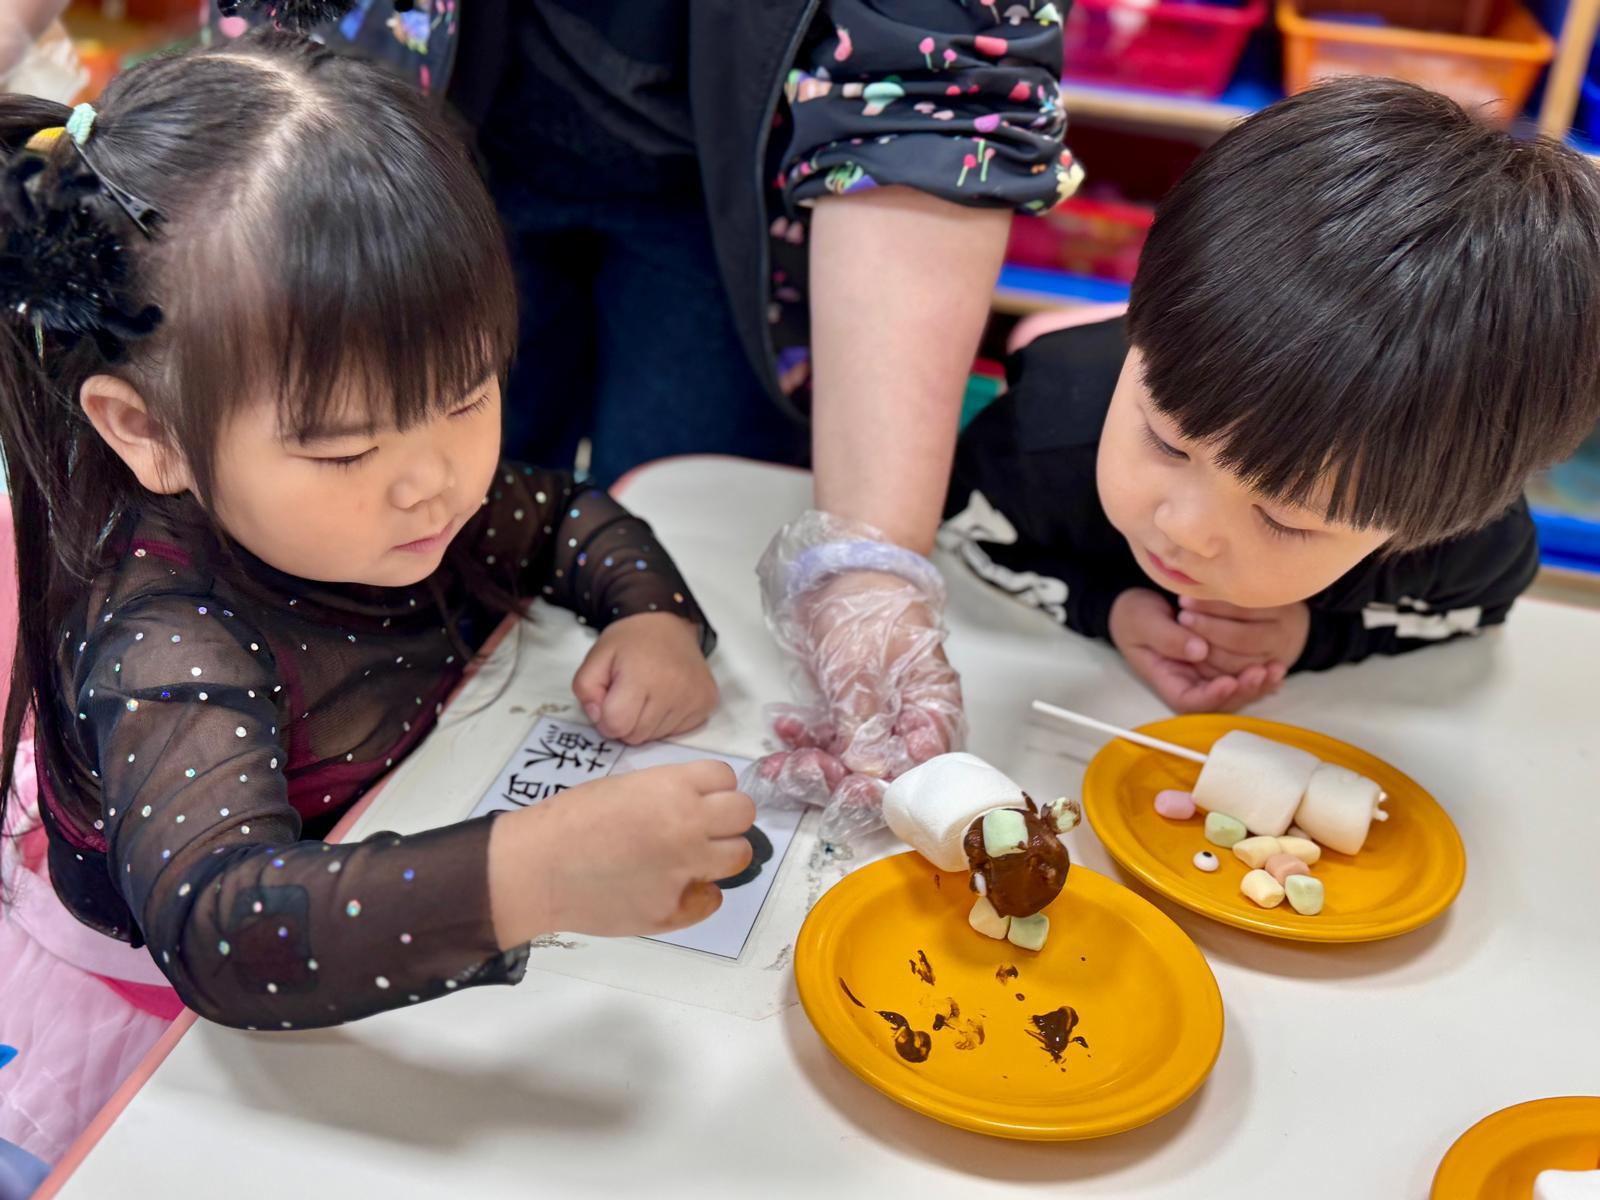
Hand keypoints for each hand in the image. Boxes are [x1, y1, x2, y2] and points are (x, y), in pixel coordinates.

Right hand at [489, 761, 754, 942]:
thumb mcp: (626, 786)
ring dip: (721, 855)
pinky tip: (674, 888)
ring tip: (692, 858)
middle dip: (727, 818)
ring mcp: (685, 870)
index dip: (714, 788)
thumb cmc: (571, 820)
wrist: (537, 867)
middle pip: (744, 814)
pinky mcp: (673, 909)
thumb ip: (668, 792)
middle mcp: (688, 826)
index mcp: (674, 788)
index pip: (726, 778)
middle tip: (703, 827)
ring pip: (738, 857)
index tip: (701, 798)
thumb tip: (699, 804)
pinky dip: (698, 895)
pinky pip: (711, 900)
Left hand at [571, 613, 718, 744]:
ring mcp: (694, 698)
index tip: (609, 700)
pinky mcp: (707, 702)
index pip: (616, 725)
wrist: (669, 622)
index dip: (605, 718)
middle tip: (628, 695)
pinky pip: (677, 731)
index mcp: (641, 677)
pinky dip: (666, 720)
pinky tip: (666, 696)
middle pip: (636, 736)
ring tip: (648, 693)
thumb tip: (598, 718)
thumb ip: (585, 689)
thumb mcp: (596, 657)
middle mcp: (673, 690)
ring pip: (656, 737)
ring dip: (646, 721)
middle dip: (626, 722)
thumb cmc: (630, 641)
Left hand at [743, 570, 963, 841]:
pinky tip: (783, 735)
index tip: (850, 792)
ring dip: (814, 765)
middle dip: (839, 779)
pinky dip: (805, 741)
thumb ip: (865, 724)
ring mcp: (877, 715)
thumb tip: (867, 772)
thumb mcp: (863, 669)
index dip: (886, 789)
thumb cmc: (867, 606)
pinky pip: (829, 738)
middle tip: (804, 772)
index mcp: (932, 709)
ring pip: (850, 760)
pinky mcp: (849, 707)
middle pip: (882, 772)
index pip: (919, 769)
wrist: (844, 565)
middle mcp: (909, 719)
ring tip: (782, 762)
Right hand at [1109, 589, 1286, 712]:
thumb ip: (1167, 637)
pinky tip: (1277, 664)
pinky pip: (1242, 673)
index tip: (1228, 682)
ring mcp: (1207, 674)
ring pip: (1236, 690)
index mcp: (1167, 681)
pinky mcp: (1221, 661)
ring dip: (1257, 684)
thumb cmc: (1135, 615)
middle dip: (1242, 691)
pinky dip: (1260, 672)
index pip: (1189, 701)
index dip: (1211, 697)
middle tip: (1261, 672)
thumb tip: (1199, 650)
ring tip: (1275, 668)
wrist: (1140, 604)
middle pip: (1219, 701)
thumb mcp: (1143, 622)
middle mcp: (1191, 683)